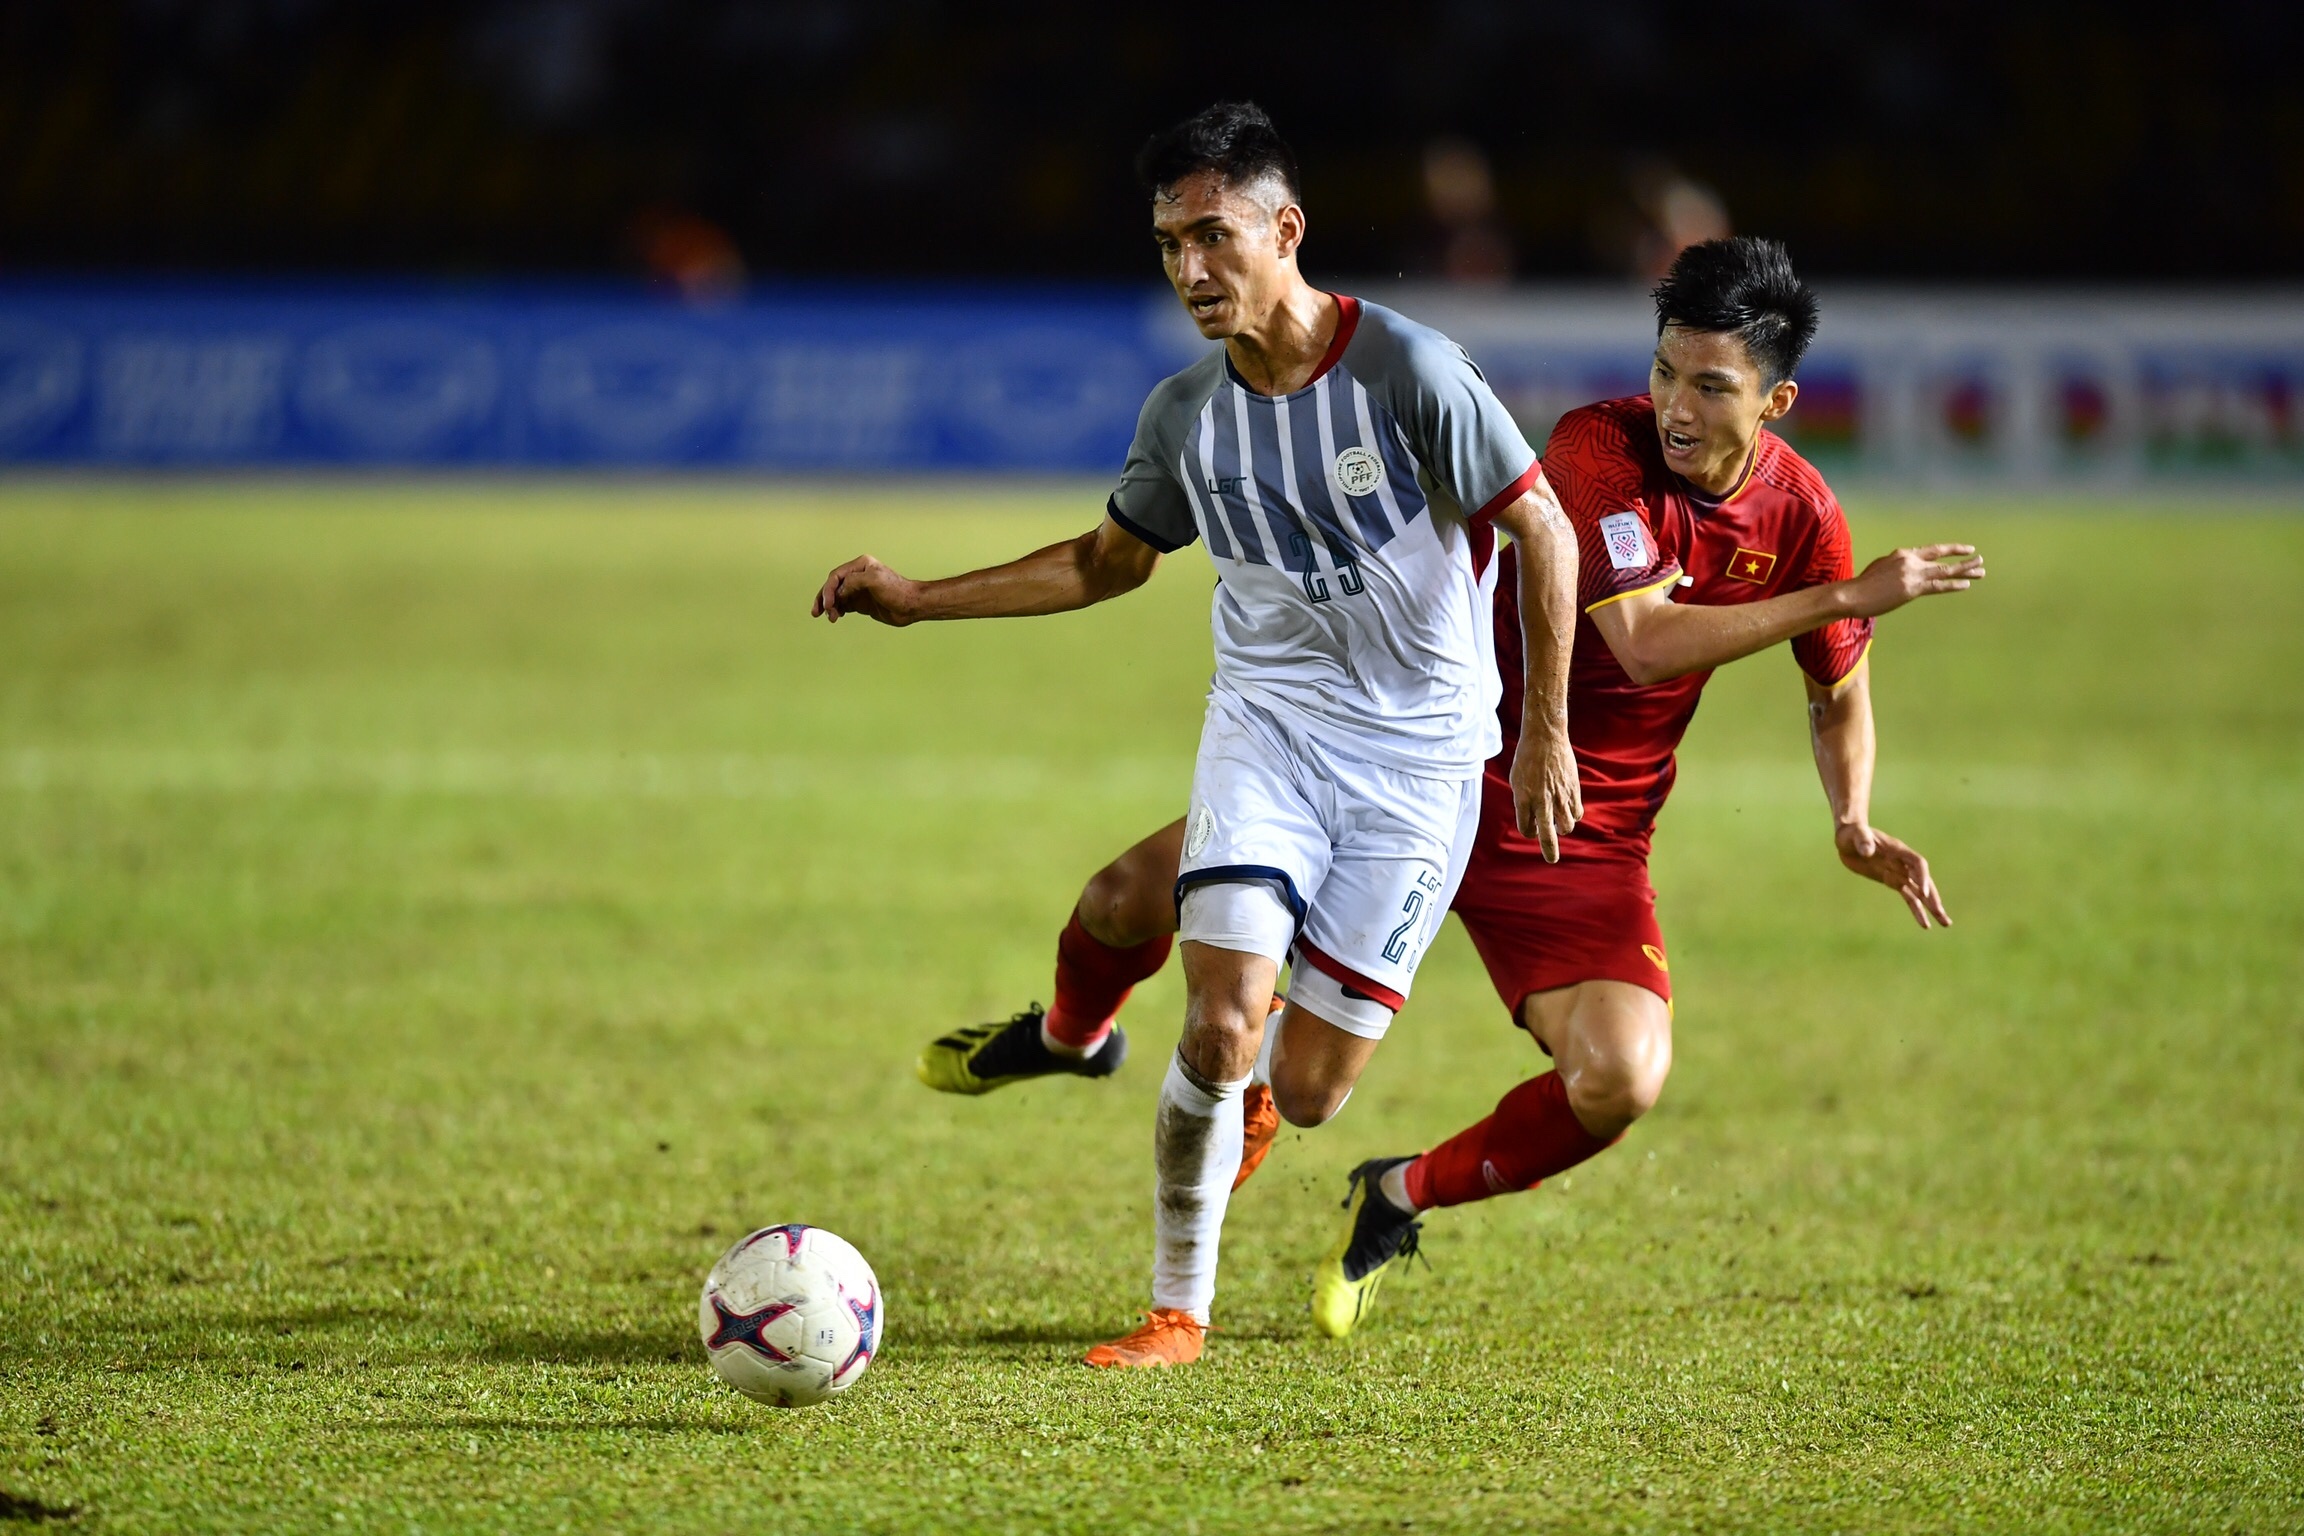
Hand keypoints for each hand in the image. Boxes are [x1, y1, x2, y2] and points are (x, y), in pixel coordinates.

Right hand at [812, 555, 919, 624]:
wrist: (911, 606)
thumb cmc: (896, 590)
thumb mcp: (875, 580)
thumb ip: (854, 582)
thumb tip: (839, 592)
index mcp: (860, 565)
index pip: (836, 576)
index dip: (828, 590)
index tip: (828, 604)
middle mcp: (857, 576)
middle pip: (833, 586)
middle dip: (824, 599)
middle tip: (818, 612)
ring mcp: (859, 590)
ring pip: (837, 597)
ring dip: (830, 607)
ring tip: (831, 618)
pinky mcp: (861, 603)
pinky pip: (844, 605)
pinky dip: (837, 610)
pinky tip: (836, 617)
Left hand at [1509, 719, 1581, 862]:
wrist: (1546, 738)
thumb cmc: (1527, 758)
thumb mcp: (1516, 780)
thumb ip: (1523, 801)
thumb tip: (1531, 819)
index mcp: (1523, 799)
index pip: (1526, 829)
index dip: (1529, 832)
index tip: (1531, 830)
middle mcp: (1542, 801)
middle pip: (1548, 836)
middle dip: (1550, 851)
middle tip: (1551, 859)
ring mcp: (1560, 796)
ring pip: (1567, 826)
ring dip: (1562, 829)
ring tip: (1558, 823)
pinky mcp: (1574, 790)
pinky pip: (1577, 813)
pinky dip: (1573, 816)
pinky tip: (1568, 811)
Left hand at [1835, 823, 1949, 928]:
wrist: (1849, 838)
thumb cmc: (1852, 834)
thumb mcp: (1855, 836)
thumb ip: (1863, 842)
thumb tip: (1867, 851)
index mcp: (1898, 850)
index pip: (1917, 864)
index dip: (1922, 877)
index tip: (1923, 893)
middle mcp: (1903, 862)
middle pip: (1924, 881)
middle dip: (1933, 897)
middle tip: (1941, 914)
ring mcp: (1899, 872)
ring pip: (1920, 892)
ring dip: (1932, 907)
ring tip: (1945, 923)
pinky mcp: (1892, 880)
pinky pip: (1909, 896)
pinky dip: (1917, 909)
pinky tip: (1925, 924)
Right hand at [1842, 544, 1985, 617]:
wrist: (1853, 594)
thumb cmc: (1862, 585)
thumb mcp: (1880, 568)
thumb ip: (1897, 567)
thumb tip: (1906, 572)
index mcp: (1902, 554)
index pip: (1931, 550)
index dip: (1949, 549)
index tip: (1965, 549)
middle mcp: (1910, 561)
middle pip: (1942, 559)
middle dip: (1963, 560)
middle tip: (1979, 560)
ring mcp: (1912, 574)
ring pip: (1944, 571)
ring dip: (1965, 570)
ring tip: (1981, 571)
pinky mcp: (1912, 589)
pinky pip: (1938, 586)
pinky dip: (1953, 584)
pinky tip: (1966, 584)